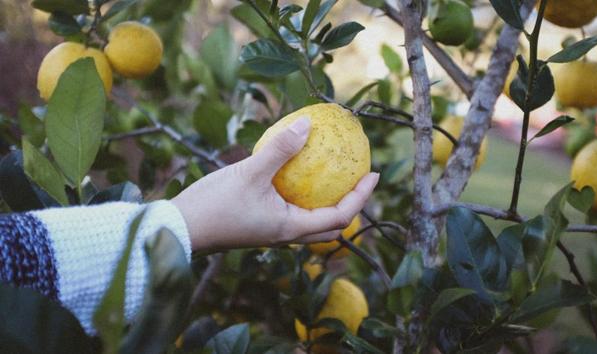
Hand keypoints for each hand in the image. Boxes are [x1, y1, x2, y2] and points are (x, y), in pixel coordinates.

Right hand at [171, 117, 378, 250]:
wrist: (179, 229)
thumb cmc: (215, 205)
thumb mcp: (250, 172)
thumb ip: (280, 149)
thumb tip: (309, 124)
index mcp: (291, 227)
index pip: (340, 216)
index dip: (362, 197)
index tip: (375, 174)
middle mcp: (286, 234)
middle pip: (330, 226)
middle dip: (351, 205)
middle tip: (359, 178)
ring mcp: (272, 232)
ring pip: (311, 222)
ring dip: (328, 203)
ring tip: (334, 176)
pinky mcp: (260, 225)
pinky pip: (292, 212)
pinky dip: (305, 197)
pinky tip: (296, 173)